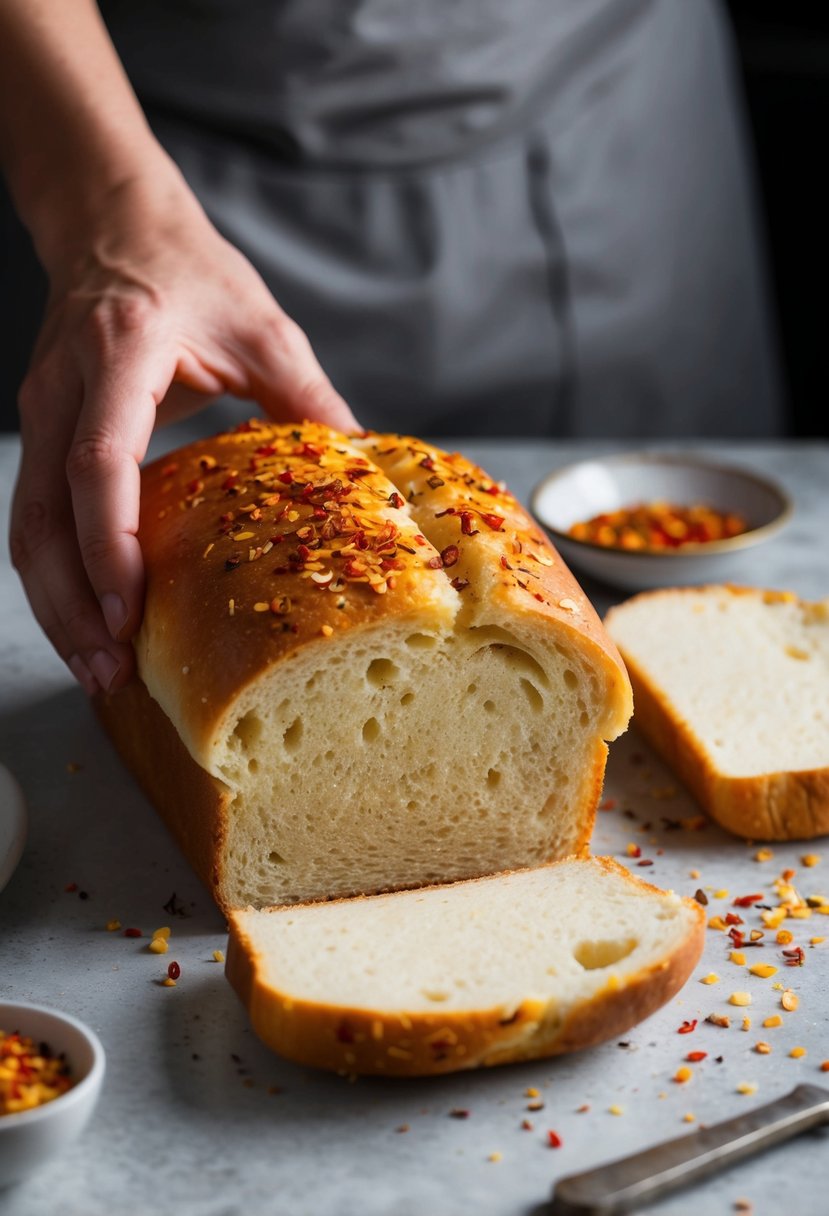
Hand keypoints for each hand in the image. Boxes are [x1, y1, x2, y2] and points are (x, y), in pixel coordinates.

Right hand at [9, 173, 358, 695]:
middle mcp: (65, 389)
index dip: (109, 540)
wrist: (117, 225)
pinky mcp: (45, 433)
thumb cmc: (192, 273)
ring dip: (58, 606)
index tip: (130, 605)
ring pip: (28, 529)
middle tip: (112, 672)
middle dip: (71, 604)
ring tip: (99, 670)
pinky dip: (59, 578)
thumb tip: (365, 475)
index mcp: (121, 354)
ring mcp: (44, 412)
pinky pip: (37, 519)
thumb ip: (309, 401)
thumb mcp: (264, 329)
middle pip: (43, 517)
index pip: (98, 459)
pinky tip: (89, 622)